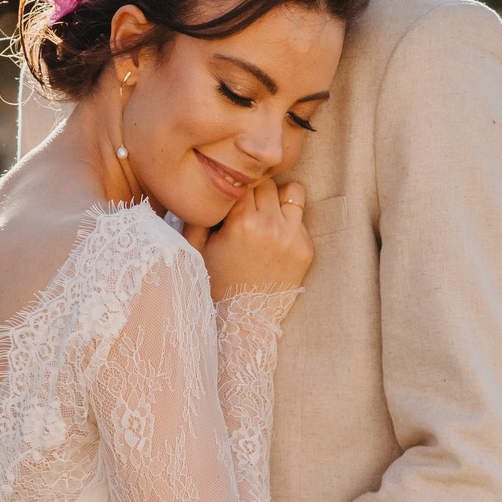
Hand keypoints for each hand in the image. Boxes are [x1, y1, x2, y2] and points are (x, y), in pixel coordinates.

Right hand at [185, 178, 310, 300]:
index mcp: (241, 221)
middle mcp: (270, 226)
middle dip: (255, 190)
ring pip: (292, 191)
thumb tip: (209, 184)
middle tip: (245, 207)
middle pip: (267, 182)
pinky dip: (288, 220)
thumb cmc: (214, 282)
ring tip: (265, 214)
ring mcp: (292, 237)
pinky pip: (301, 217)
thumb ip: (199, 212)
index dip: (235, 185)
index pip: (243, 180)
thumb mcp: (195, 247)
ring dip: (278, 198)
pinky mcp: (306, 249)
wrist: (242, 321)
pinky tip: (273, 237)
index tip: (231, 195)